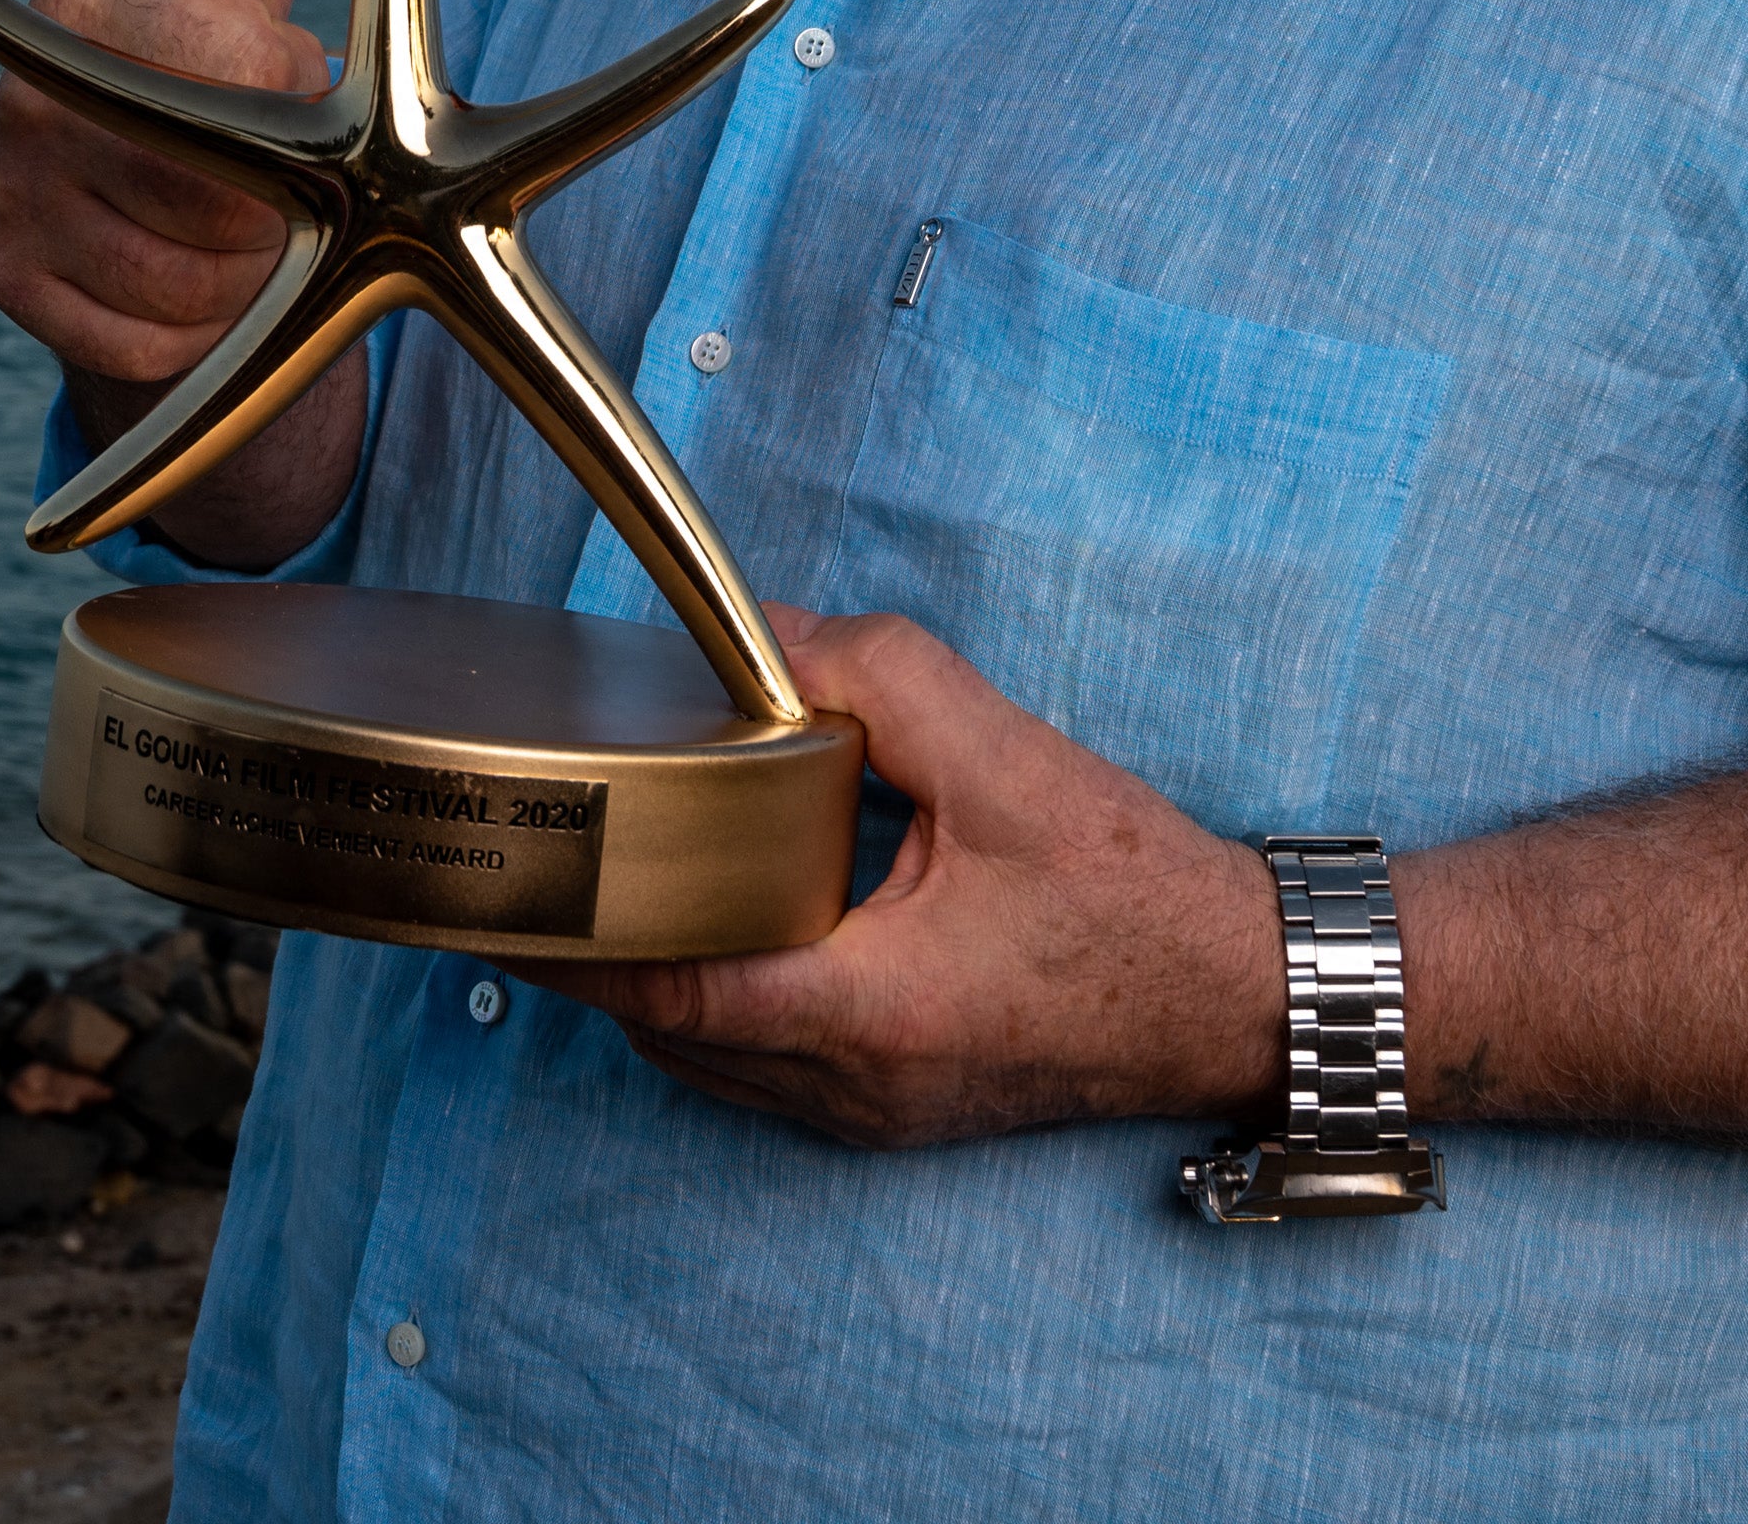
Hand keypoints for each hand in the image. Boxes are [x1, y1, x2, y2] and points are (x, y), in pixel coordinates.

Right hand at [0, 0, 361, 562]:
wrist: (154, 167)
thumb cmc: (210, 12)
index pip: (219, 56)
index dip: (283, 77)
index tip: (300, 69)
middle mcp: (21, 89)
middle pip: (211, 182)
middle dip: (272, 184)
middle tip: (288, 158)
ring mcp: (5, 188)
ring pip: (183, 272)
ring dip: (238, 256)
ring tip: (234, 204)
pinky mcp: (5, 278)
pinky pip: (139, 331)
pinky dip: (184, 314)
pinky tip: (180, 262)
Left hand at [530, 609, 1283, 1147]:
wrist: (1241, 997)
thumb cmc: (1138, 896)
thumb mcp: (1009, 759)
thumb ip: (877, 679)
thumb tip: (765, 632)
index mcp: (871, 1009)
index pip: (672, 990)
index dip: (573, 937)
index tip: (505, 884)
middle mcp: (854, 1085)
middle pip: (668, 1029)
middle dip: (599, 947)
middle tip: (543, 855)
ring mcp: (872, 1115)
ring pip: (708, 1060)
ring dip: (657, 978)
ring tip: (611, 880)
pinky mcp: (894, 1111)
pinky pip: (761, 1069)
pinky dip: (720, 1002)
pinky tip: (720, 924)